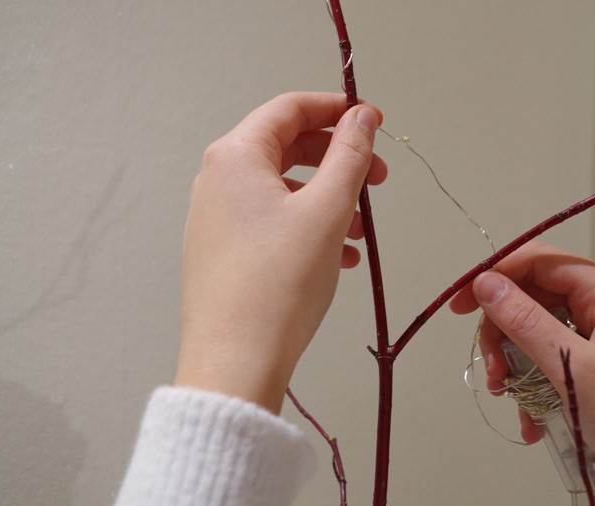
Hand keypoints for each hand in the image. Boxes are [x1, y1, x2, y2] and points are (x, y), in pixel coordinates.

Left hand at [174, 92, 384, 413]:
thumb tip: (362, 116)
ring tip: (362, 230)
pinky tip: (341, 256)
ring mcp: (217, 218)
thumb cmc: (279, 284)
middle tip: (377, 179)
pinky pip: (273, 222)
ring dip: (329, 199)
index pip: (290, 109)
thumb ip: (350, 155)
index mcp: (235, 157)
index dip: (337, 109)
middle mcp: (218, 180)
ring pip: (284, 189)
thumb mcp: (328, 210)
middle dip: (339, 160)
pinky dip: (309, 227)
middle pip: (287, 147)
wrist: (236, 361)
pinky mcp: (223, 251)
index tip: (374, 121)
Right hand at [450, 242, 594, 504]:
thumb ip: (526, 322)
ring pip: (535, 333)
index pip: (539, 261)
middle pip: (532, 297)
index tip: (461, 305)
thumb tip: (487, 285)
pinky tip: (532, 419)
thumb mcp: (573, 368)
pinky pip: (548, 363)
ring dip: (515, 366)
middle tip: (493, 369)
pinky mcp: (593, 367)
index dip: (495, 276)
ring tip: (511, 398)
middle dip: (503, 333)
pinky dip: (532, 387)